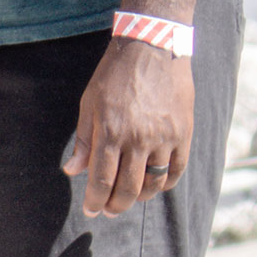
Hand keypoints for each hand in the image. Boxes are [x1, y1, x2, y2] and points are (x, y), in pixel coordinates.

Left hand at [62, 40, 194, 217]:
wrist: (152, 46)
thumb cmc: (115, 73)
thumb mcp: (90, 101)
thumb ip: (84, 139)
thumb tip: (72, 171)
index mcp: (111, 131)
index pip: (102, 179)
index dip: (95, 200)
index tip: (92, 210)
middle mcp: (138, 139)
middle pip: (128, 188)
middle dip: (116, 205)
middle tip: (109, 210)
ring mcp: (164, 138)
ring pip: (153, 184)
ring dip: (140, 198)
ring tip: (130, 198)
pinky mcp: (183, 133)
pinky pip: (176, 171)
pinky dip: (165, 184)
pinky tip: (155, 185)